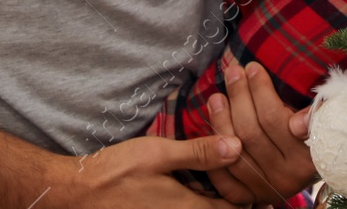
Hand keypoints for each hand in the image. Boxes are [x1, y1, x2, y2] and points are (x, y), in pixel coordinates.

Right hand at [45, 134, 241, 208]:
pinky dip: (200, 201)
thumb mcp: (159, 154)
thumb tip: (237, 144)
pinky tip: (200, 186)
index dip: (252, 198)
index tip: (265, 183)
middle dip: (239, 200)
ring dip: (219, 201)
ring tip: (231, 183)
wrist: (81, 193)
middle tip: (254, 181)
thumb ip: (199, 152)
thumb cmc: (118, 172)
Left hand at [203, 61, 316, 205]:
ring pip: (233, 149)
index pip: (275, 119)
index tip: (253, 68)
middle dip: (239, 96)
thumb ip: (317, 115)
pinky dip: (214, 149)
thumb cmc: (314, 134)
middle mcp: (285, 177)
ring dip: (221, 118)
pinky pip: (222, 175)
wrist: (305, 168)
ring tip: (218, 94)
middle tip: (233, 72)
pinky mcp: (246, 196)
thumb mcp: (323, 120)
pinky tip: (212, 125)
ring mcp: (264, 188)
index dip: (261, 91)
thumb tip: (300, 122)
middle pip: (250, 131)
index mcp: (306, 159)